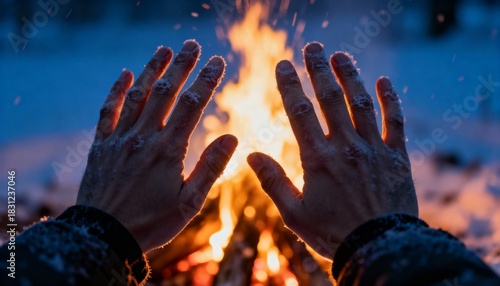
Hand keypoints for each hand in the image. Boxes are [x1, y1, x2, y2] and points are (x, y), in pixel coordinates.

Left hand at [77, 41, 237, 251]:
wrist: (103, 236)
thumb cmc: (152, 223)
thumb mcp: (189, 202)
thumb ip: (211, 168)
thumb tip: (232, 137)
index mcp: (168, 150)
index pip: (192, 106)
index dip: (207, 81)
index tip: (217, 61)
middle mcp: (143, 138)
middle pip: (165, 93)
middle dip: (181, 66)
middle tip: (193, 44)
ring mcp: (120, 139)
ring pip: (137, 95)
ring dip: (152, 69)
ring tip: (165, 49)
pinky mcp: (101, 145)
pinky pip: (108, 111)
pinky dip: (116, 90)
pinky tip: (124, 73)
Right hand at [247, 43, 417, 259]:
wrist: (379, 247)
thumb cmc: (332, 233)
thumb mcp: (293, 213)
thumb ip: (272, 181)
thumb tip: (252, 154)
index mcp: (317, 158)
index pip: (299, 112)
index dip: (290, 85)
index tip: (283, 64)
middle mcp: (346, 146)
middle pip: (330, 98)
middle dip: (320, 70)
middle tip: (313, 47)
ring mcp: (374, 149)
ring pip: (361, 103)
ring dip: (351, 76)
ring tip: (341, 55)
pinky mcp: (397, 156)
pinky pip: (395, 121)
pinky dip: (390, 99)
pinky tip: (383, 80)